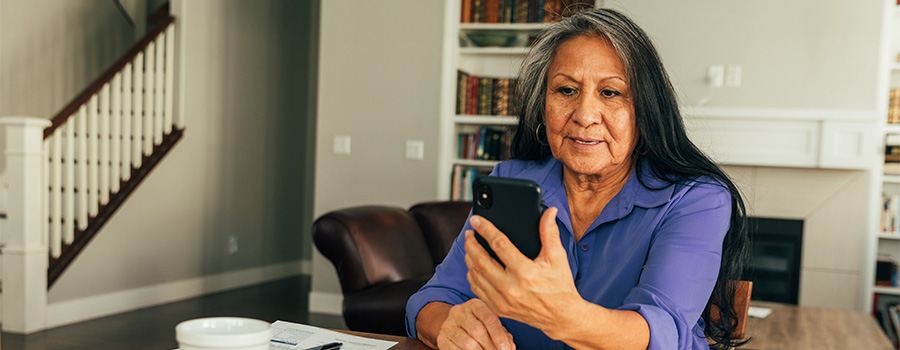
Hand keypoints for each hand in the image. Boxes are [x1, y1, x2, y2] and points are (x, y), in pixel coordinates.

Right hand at [436, 299, 515, 349]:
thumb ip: (502, 334)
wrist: (454, 328)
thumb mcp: (491, 325)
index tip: (505, 349)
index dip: (498, 335)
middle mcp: (460, 311)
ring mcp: (448, 325)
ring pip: (468, 344)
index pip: (489, 318)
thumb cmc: (479, 326)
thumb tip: (508, 347)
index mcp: (475, 305)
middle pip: (478, 331)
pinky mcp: (442, 339)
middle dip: (491, 347)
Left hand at [464, 207, 582, 333]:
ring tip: (470, 246)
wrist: (561, 317)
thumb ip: (550, 232)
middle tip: (469, 233)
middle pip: (480, 260)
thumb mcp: (557, 257)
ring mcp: (502, 300)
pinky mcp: (498, 309)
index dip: (486, 229)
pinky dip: (472, 275)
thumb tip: (549, 212)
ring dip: (469, 258)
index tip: (477, 220)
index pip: (499, 244)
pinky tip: (474, 266)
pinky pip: (477, 289)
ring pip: (475, 275)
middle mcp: (511, 288)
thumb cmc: (559, 286)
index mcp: (525, 272)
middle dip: (471, 243)